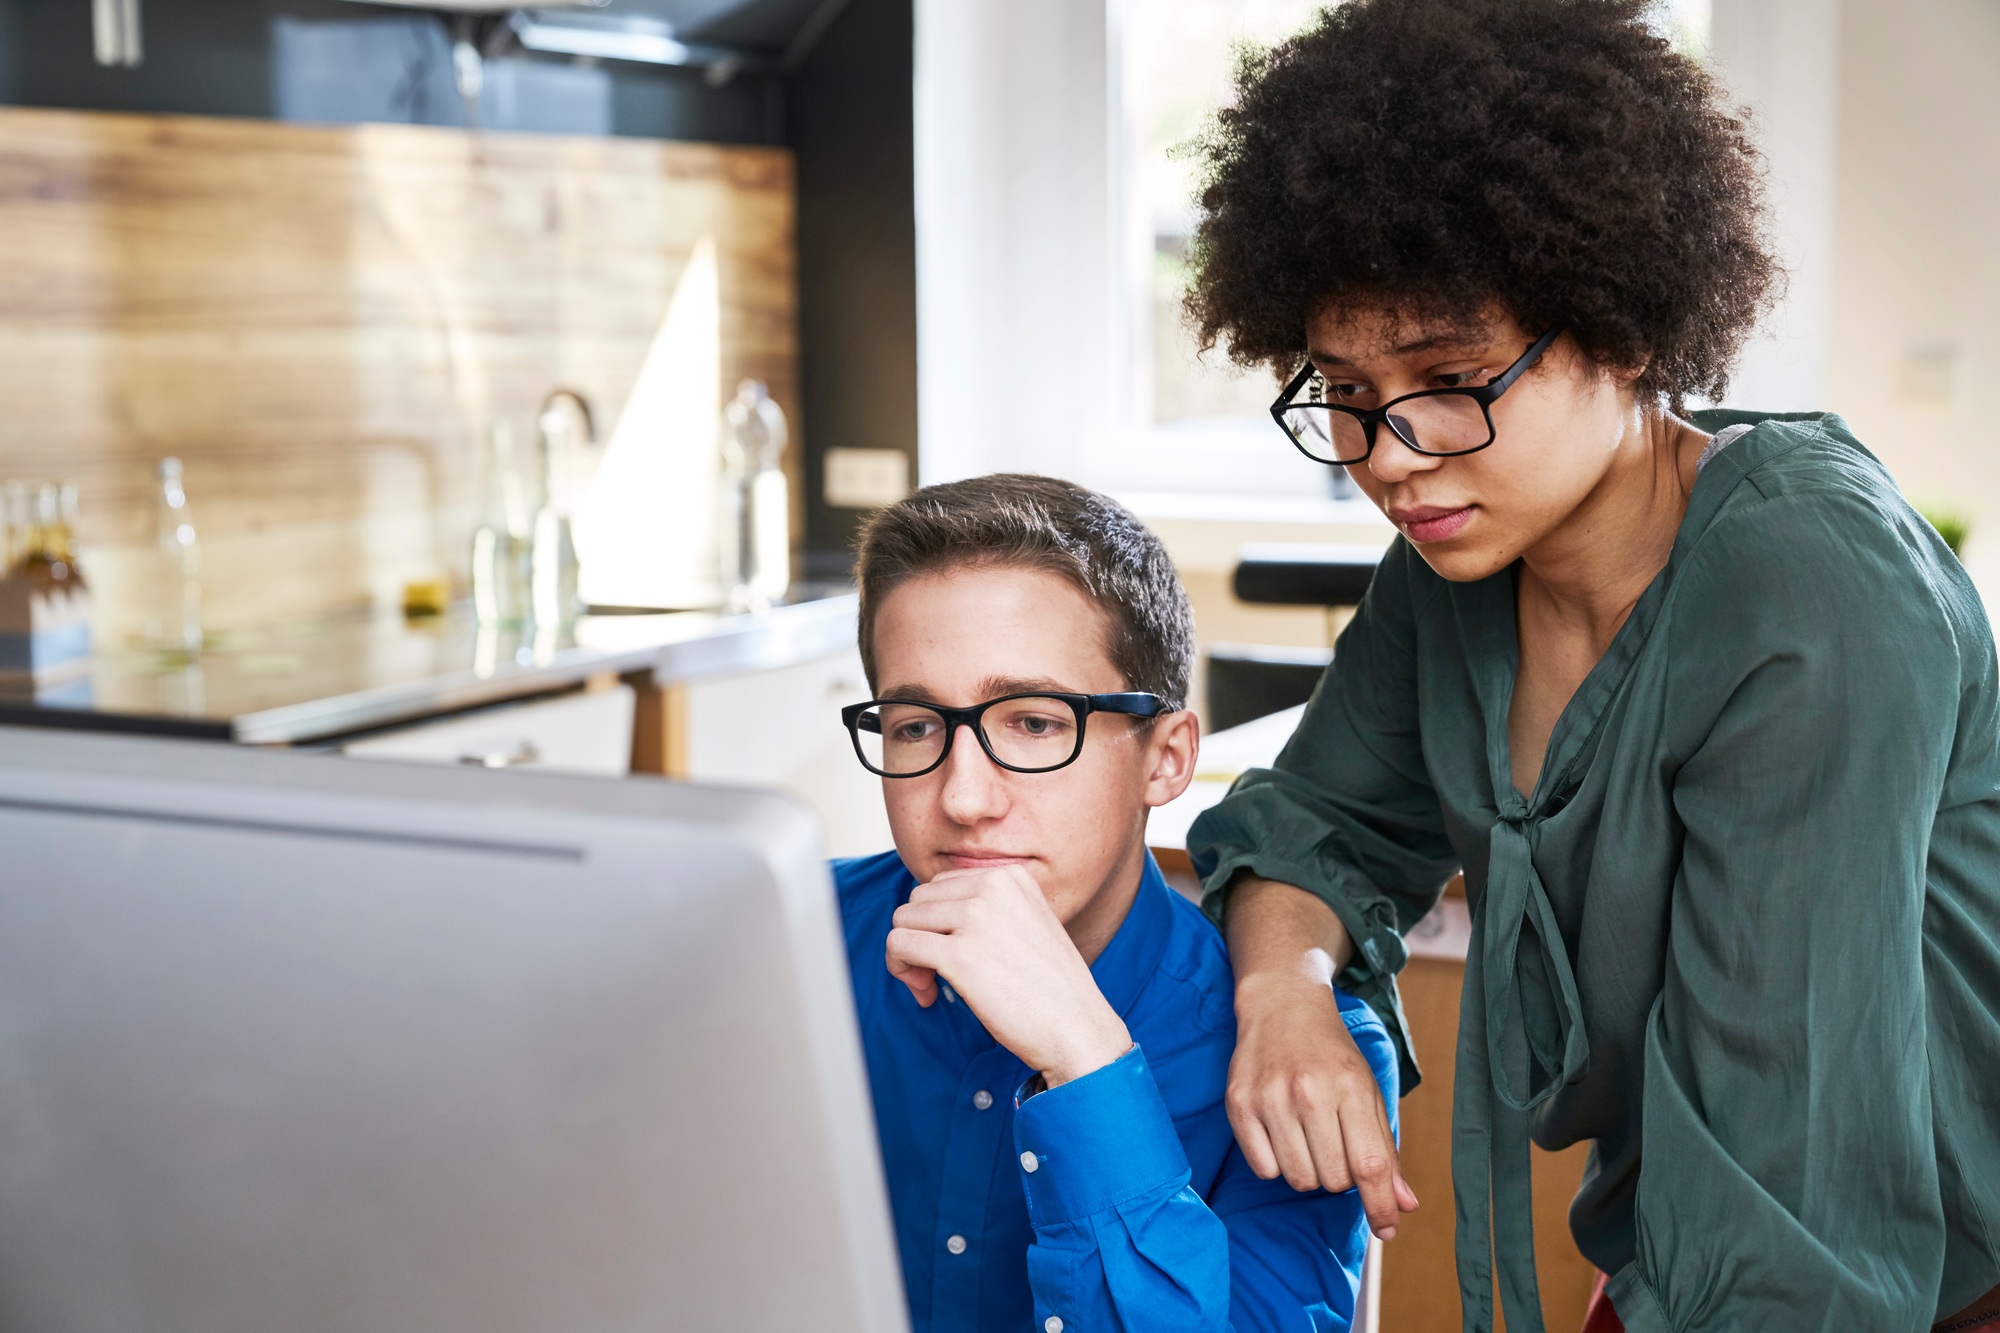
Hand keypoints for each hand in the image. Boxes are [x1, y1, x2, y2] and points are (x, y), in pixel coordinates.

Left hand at [886, 865, 1131, 1085]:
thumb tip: (929, 914)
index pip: (942, 885)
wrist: (1077, 1028)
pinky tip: (927, 993)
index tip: (950, 954)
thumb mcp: (1026, 924)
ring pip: (903, 920)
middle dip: (919, 937)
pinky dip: (901, 970)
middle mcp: (993, 886)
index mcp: (1010, 876)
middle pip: (918, 901)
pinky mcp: (960, 954)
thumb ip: (987, 909)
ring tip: (931, 984)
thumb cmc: (1051, 988)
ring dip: (907, 956)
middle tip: (935, 974)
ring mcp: (976, 917)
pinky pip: (899, 945)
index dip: (936, 923)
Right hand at [1223, 877, 1416, 1238]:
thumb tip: (1402, 1206)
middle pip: (1333, 1180)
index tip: (1386, 1229)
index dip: (1380, 1206)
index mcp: (1350, 1087)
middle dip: (1340, 1175)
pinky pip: (1264, 1169)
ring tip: (1308, 1137)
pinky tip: (1281, 1132)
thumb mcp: (1367, 1091)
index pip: (1369, 1164)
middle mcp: (1309, 1092)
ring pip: (1299, 1179)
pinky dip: (1276, 1163)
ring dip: (1309, 1170)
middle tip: (1334, 1144)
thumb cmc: (1330, 1054)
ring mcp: (1270, 1097)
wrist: (1281, 1003)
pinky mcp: (1239, 1103)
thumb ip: (1384, 1149)